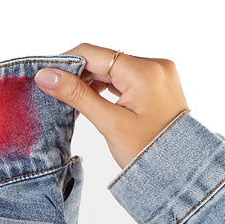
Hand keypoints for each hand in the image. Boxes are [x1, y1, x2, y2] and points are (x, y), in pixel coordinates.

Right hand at [34, 44, 188, 168]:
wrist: (180, 170)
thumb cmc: (147, 151)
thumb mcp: (108, 123)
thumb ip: (76, 95)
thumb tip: (45, 75)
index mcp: (144, 71)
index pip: (92, 54)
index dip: (64, 63)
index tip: (44, 77)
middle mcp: (154, 65)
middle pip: (102, 60)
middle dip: (76, 75)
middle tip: (55, 95)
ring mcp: (157, 73)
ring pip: (111, 69)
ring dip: (89, 82)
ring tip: (74, 104)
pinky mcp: (156, 84)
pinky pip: (123, 78)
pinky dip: (104, 88)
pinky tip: (91, 103)